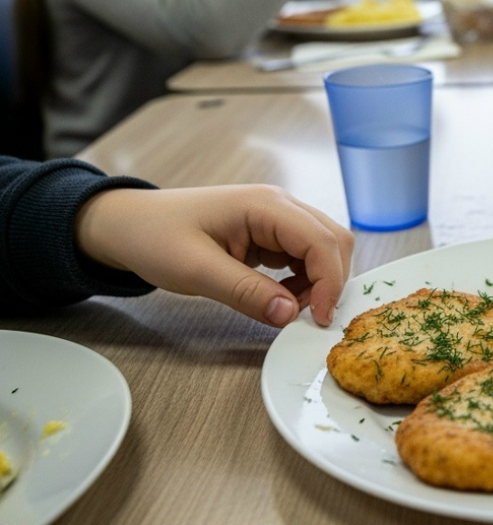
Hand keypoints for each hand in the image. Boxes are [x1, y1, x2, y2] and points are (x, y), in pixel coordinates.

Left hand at [75, 185, 353, 327]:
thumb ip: (246, 293)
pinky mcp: (270, 233)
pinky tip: (281, 298)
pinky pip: (304, 256)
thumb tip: (289, 316)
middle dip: (330, 281)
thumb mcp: (196, 270)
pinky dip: (304, 281)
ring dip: (318, 282)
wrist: (126, 225)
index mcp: (265, 206)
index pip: (321, 242)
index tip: (318, 320)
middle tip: (307, 317)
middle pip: (333, 241)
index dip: (329, 282)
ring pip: (323, 249)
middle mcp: (279, 206)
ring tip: (288, 309)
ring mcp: (276, 218)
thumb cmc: (154, 238)